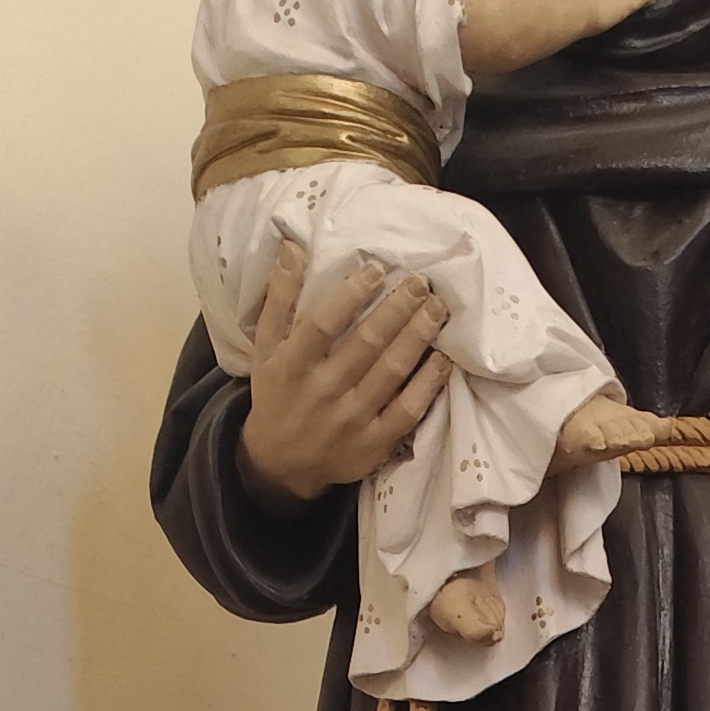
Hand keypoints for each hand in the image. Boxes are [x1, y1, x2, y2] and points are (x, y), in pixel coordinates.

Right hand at [236, 240, 448, 502]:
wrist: (280, 463)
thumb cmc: (277, 393)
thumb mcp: (266, 347)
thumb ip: (279, 298)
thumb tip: (294, 247)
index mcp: (293, 364)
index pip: (325, 323)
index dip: (353, 294)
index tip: (378, 269)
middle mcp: (323, 391)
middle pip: (367, 343)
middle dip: (398, 309)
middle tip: (422, 283)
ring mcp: (351, 419)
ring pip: (392, 371)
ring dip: (419, 336)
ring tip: (438, 309)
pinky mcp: (374, 443)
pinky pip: (408, 409)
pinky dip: (428, 383)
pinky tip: (443, 358)